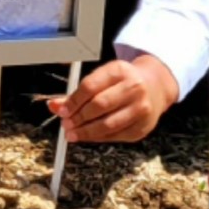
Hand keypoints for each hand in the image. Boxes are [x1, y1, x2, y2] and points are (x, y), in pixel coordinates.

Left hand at [47, 54, 179, 142]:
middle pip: (99, 105)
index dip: (73, 101)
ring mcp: (141, 108)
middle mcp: (134, 88)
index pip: (90, 86)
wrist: (154, 87)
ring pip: (108, 124)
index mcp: (119, 71)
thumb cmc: (121, 82)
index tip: (61, 110)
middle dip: (78, 118)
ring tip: (72, 133)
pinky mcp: (142, 127)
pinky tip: (88, 136)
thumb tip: (54, 105)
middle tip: (66, 124)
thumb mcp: (102, 79)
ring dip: (86, 132)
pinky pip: (116, 136)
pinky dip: (98, 138)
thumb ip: (77, 92)